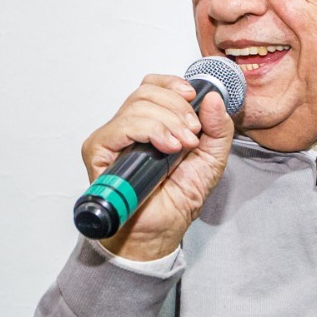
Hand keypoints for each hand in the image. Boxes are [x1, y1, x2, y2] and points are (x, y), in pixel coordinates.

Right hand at [81, 74, 234, 261]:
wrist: (159, 231)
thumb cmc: (177, 200)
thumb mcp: (211, 159)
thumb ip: (218, 129)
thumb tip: (213, 99)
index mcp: (150, 123)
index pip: (151, 86)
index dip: (171, 85)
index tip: (192, 97)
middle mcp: (128, 128)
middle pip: (145, 92)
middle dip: (176, 107)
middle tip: (192, 133)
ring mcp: (111, 138)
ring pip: (136, 105)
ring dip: (167, 121)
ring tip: (181, 145)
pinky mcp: (97, 150)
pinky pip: (122, 126)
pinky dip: (149, 130)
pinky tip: (166, 147)